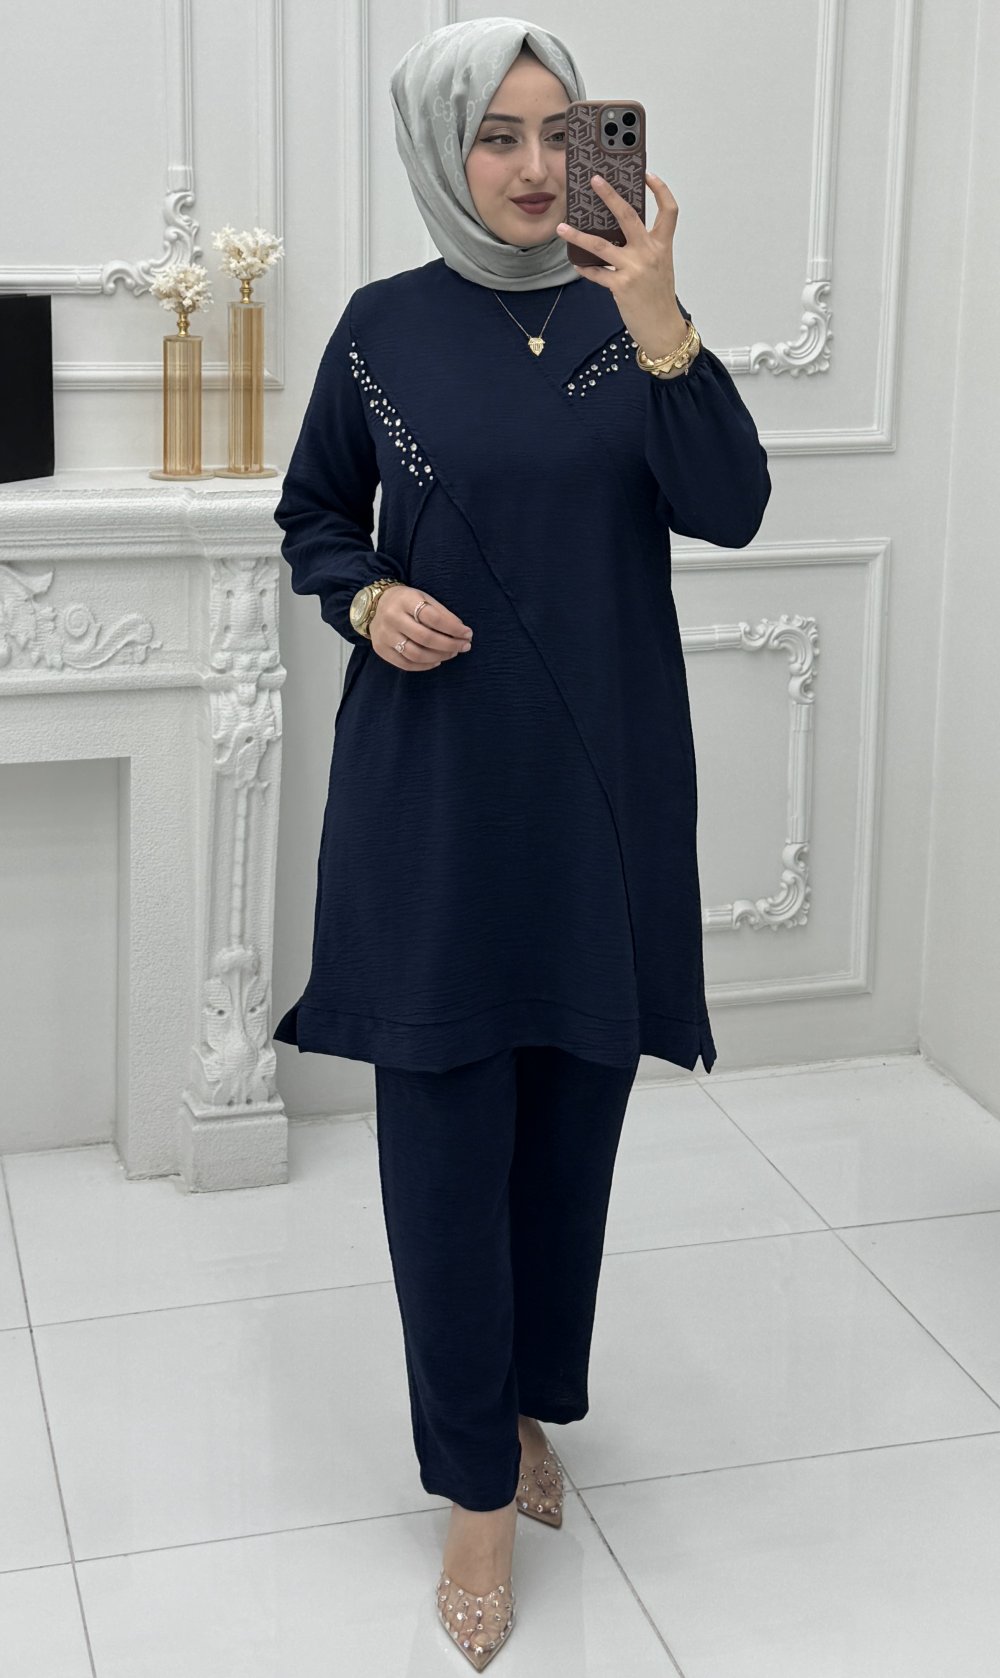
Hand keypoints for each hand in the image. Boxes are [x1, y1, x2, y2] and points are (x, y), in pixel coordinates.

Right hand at [371, 585, 472, 670]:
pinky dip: (425, 666)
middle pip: (426, 638)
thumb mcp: (424, 599)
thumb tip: (462, 632)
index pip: (433, 618)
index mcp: (405, 600)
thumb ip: (442, 614)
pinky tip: (436, 661)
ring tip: (452, 653)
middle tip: (464, 646)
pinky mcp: (381, 650)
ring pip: (416, 654)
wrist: (375, 606)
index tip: (468, 634)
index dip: (453, 628)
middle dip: (450, 645)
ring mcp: (385, 635)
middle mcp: (392, 618)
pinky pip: (406, 664)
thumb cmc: (407, 602)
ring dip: (439, 657)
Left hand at [555, 171, 688, 359]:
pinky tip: (576, 264)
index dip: (660, 190)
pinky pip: (597, 273)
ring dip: (578, 235)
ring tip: (562, 227)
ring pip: (601, 245)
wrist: (663, 328)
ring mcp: (634, 269)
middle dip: (610, 195)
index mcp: (662, 245)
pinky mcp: (621, 286)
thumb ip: (644, 247)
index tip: (647, 175)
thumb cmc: (658, 297)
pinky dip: (585, 268)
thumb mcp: (659, 267)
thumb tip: (617, 233)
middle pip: (628, 215)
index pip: (668, 210)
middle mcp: (650, 253)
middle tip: (595, 180)